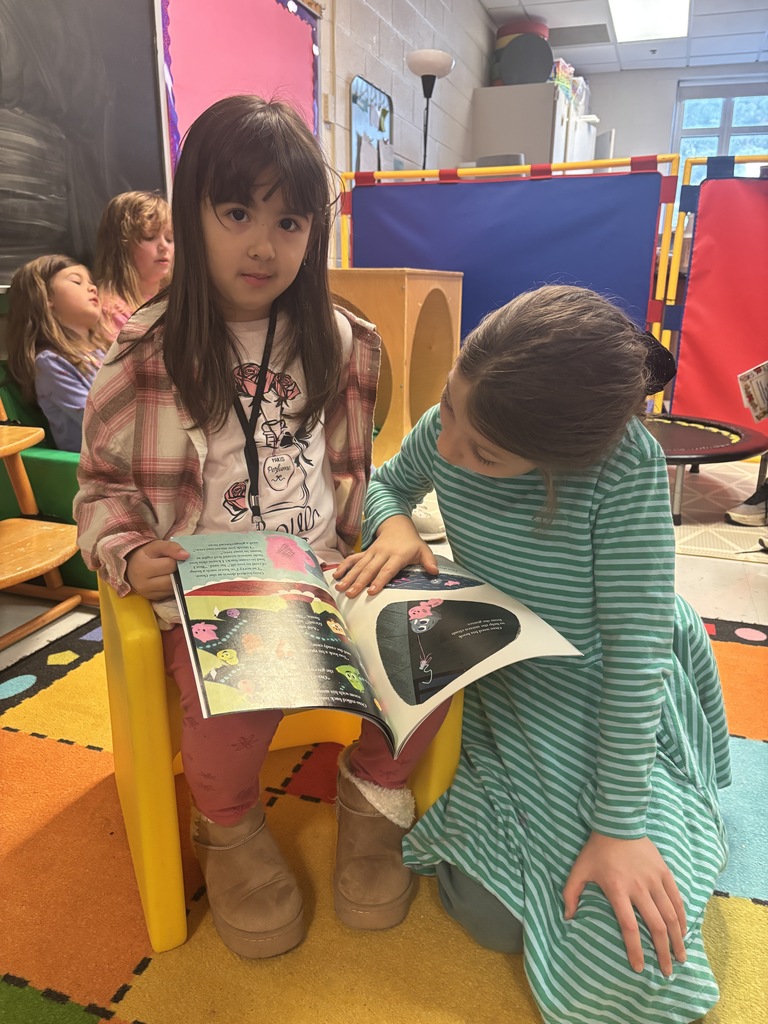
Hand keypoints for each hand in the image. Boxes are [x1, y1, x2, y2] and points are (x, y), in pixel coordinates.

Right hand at [125, 539, 189, 599]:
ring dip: (178, 579)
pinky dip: (174, 586)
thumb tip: (186, 555)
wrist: (132, 568)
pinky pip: (170, 593)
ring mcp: (149, 594)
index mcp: (143, 568)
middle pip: (172, 578)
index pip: (170, 564)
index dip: (177, 559)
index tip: (177, 556)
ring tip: (175, 571)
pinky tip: (172, 578)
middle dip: (179, 571)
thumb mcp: (156, 546)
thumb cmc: (146, 555)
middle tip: (179, 565)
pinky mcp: (154, 598)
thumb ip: (171, 547)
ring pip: (173, 587)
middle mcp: (144, 584)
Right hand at [333, 515, 438, 595]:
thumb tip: (435, 572)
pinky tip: (336, 575)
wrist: (397, 524)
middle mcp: (383, 553)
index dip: (379, 580)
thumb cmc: (411, 542)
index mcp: (397, 555)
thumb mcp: (423, 549)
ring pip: (359, 565)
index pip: (387, 570)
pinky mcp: (366, 552)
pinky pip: (353, 559)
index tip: (371, 591)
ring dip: (349, 577)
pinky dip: (344, 566)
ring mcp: (372, 552)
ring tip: (340, 588)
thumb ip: (429, 561)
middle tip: (350, 594)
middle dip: (359, 582)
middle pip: (370, 569)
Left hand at [563, 832, 686, 975]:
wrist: (618, 822)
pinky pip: (677, 899)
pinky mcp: (664, 872)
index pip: (629, 927)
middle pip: (655, 926)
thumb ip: (570, 894)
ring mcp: (654, 880)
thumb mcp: (579, 870)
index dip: (635, 950)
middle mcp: (639, 888)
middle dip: (662, 952)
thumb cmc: (597, 849)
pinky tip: (683, 931)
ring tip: (680, 958)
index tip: (640, 968)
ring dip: (677, 939)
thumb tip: (568, 918)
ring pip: (670, 915)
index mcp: (617, 890)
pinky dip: (682, 918)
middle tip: (666, 972)